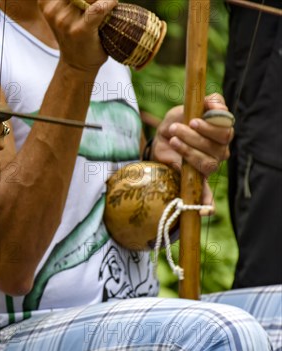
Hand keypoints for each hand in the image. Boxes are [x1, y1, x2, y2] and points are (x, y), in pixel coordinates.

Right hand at [39, 0, 116, 72]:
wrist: (76, 65)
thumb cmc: (74, 34)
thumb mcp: (63, 12)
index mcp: (46, 3)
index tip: (89, 0)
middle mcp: (53, 10)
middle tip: (96, 3)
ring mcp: (65, 21)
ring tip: (104, 4)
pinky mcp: (80, 30)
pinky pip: (99, 7)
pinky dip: (108, 3)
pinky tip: (113, 4)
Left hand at [153, 93, 232, 213]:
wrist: (159, 140)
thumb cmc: (176, 123)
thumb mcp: (184, 109)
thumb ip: (202, 104)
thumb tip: (215, 104)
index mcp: (220, 131)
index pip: (226, 130)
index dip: (210, 125)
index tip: (191, 120)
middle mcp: (220, 150)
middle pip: (217, 146)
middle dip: (194, 137)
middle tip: (175, 129)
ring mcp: (210, 165)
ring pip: (208, 163)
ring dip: (188, 151)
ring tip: (172, 140)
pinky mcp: (196, 179)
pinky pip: (206, 195)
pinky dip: (207, 204)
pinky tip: (205, 211)